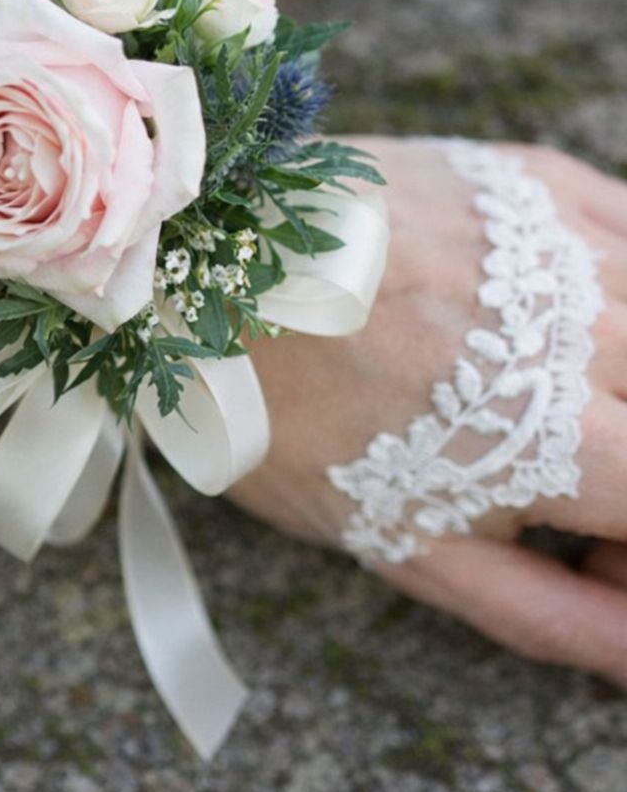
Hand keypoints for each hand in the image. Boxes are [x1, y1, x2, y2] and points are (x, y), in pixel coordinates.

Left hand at [231, 137, 626, 686]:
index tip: (586, 550)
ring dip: (619, 386)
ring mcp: (569, 242)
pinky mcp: (538, 181)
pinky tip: (550, 321)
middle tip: (551, 478)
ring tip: (535, 396)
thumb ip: (540, 610)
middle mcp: (588, 329)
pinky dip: (616, 301)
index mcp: (556, 439)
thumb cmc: (286, 414)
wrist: (207, 272)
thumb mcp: (395, 538)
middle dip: (623, 466)